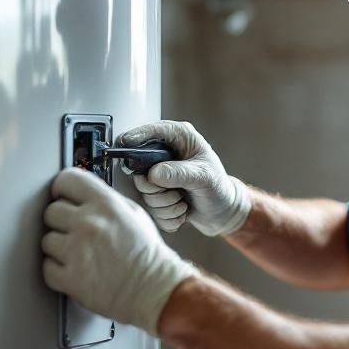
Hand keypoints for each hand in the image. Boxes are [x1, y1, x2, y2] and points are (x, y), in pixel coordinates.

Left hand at [41, 167, 196, 335]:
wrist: (155, 290)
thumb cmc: (147, 255)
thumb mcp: (134, 213)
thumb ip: (105, 200)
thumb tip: (83, 195)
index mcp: (106, 204)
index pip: (66, 180)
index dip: (62, 189)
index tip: (61, 196)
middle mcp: (89, 223)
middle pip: (51, 211)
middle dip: (62, 222)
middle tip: (76, 232)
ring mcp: (77, 251)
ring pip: (47, 240)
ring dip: (60, 248)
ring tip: (81, 254)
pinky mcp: (70, 278)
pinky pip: (47, 268)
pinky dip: (58, 272)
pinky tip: (77, 270)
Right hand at [117, 121, 250, 236]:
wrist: (223, 211)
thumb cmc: (219, 187)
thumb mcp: (204, 176)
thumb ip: (179, 173)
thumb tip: (154, 174)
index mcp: (178, 139)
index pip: (150, 132)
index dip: (135, 138)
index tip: (125, 145)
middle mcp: (165, 156)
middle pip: (139, 171)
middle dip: (157, 189)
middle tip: (176, 194)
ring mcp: (159, 176)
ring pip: (145, 193)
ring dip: (165, 204)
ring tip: (183, 202)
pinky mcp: (158, 195)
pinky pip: (151, 210)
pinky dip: (168, 215)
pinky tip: (182, 211)